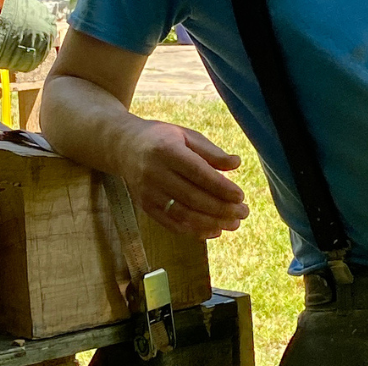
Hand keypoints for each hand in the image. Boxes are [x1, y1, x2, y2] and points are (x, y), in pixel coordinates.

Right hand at [120, 120, 249, 238]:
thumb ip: (211, 152)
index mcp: (166, 150)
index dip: (221, 187)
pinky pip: (172, 223)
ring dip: (211, 222)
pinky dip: (194, 230)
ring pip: (184, 214)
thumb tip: (237, 164)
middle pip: (193, 197)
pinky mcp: (145, 206)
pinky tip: (213, 231)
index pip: (198, 173)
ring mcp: (148, 192)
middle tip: (243, 213)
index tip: (241, 196)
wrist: (123, 147)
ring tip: (233, 224)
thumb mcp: (186, 135)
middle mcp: (155, 173)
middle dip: (221, 209)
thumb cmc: (161, 138)